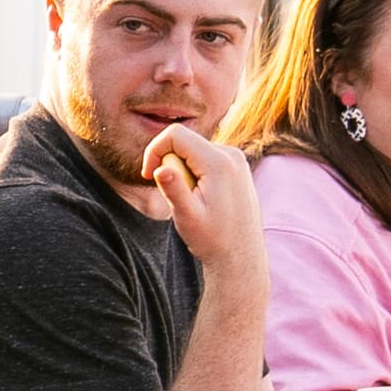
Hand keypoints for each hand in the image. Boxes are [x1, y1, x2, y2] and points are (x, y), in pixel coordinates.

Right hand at [142, 122, 264, 276]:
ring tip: (190, 199)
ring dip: (182, 169)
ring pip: (193, 150)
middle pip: (184, 141)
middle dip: (169, 162)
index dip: (154, 150)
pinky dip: (194, 172)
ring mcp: (237, 160)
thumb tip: (159, 169)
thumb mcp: (187, 216)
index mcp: (219, 163)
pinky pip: (204, 158)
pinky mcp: (237, 167)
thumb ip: (173, 189)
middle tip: (172, 195)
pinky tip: (201, 198)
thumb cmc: (213, 239)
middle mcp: (232, 155)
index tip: (148, 176)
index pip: (175, 135)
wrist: (241, 256)